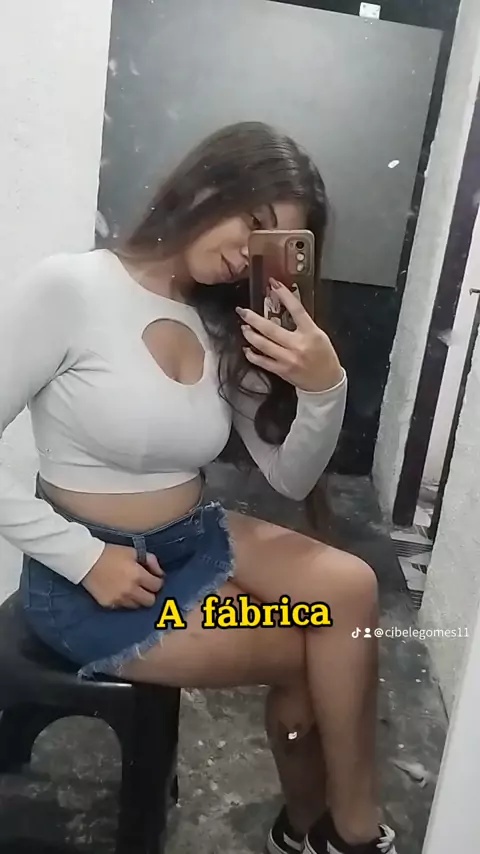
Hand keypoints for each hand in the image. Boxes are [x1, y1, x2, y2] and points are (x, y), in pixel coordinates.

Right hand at [82, 543, 163, 608]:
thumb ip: (150, 561)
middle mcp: (130, 591)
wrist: (86, 561)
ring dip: (137, 598)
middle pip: (150, 601)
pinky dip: (124, 601)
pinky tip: (120, 592)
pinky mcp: (109, 604)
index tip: (153, 578)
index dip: (157, 581)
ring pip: (137, 606)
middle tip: (144, 586)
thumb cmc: (111, 553)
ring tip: (132, 590)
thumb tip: (160, 573)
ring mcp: (119, 599)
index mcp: (138, 576)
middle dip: (150, 593)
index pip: (157, 586)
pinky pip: (122, 607)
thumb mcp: (133, 552)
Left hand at [236, 278, 343, 392]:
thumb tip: (284, 309)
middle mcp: (298, 345)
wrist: (326, 383)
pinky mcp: (282, 371)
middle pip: (271, 329)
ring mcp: (288, 359)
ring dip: (250, 335)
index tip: (273, 284)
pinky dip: (252, 355)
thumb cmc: (324, 357)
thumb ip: (303, 324)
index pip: (296, 310)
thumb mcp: (319, 335)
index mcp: (311, 333)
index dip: (284, 295)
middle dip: (253, 318)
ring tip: (244, 327)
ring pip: (263, 345)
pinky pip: (262, 362)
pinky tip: (246, 349)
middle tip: (242, 311)